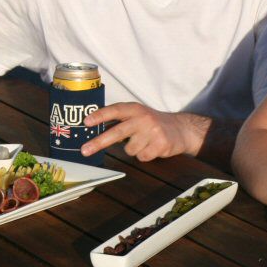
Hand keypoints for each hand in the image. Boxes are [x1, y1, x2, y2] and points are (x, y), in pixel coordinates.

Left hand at [81, 102, 204, 161]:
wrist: (182, 129)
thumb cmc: (153, 123)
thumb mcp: (138, 115)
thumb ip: (120, 119)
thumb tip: (93, 128)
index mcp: (135, 109)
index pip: (115, 110)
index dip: (100, 116)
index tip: (86, 122)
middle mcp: (144, 118)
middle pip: (118, 132)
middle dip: (99, 142)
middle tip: (84, 150)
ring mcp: (153, 131)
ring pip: (129, 149)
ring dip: (134, 149)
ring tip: (145, 142)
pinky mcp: (161, 144)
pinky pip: (142, 157)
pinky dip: (145, 155)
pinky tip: (153, 148)